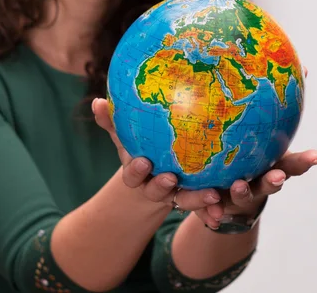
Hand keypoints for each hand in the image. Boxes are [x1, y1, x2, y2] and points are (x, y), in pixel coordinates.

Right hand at [92, 98, 221, 219]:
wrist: (153, 174)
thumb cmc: (137, 148)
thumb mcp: (124, 136)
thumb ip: (111, 122)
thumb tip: (96, 102)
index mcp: (137, 174)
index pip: (133, 175)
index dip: (136, 171)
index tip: (143, 162)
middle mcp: (155, 188)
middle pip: (157, 191)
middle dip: (162, 186)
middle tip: (171, 178)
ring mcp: (174, 195)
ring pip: (184, 200)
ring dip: (197, 200)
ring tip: (212, 195)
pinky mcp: (192, 199)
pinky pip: (202, 207)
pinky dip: (210, 211)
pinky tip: (220, 213)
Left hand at [207, 64, 316, 225]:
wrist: (226, 192)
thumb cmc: (247, 152)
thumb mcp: (261, 129)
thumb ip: (277, 102)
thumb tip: (301, 66)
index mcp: (271, 164)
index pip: (293, 162)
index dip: (306, 160)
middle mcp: (258, 181)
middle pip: (271, 183)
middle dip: (275, 180)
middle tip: (277, 175)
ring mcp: (239, 195)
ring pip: (243, 196)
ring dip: (243, 192)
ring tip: (238, 185)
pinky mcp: (216, 204)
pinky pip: (212, 206)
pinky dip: (213, 211)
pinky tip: (210, 215)